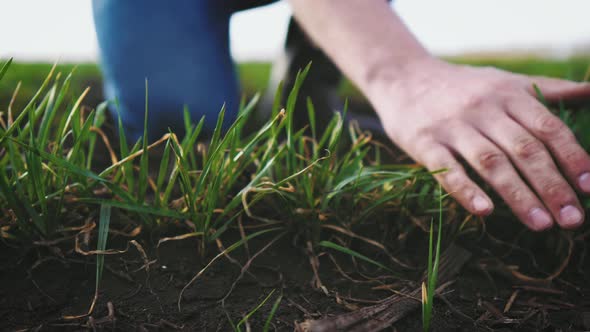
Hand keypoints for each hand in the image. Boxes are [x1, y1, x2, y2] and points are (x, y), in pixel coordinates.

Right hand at [370, 58, 589, 230]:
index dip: (571, 157)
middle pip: (524, 149)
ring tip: (541, 223)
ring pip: (491, 162)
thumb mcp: (505, 81)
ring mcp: (452, 126)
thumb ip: (548, 90)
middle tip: (572, 218)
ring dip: (518, 195)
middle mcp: (483, 109)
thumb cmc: (462, 86)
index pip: (547, 127)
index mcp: (508, 94)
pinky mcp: (424, 142)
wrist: (404, 77)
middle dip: (551, 185)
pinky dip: (466, 191)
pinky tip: (485, 212)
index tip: (589, 186)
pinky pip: (447, 169)